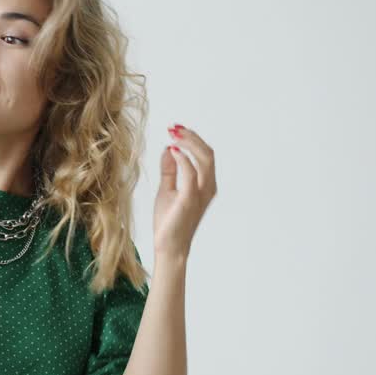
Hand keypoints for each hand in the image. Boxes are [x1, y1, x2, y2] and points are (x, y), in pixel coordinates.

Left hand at [153, 124, 216, 260]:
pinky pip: (191, 175)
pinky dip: (184, 159)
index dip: (193, 139)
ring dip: (189, 143)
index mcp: (205, 185)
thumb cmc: (169, 221)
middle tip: (173, 128)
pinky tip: (173, 150)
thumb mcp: (167, 189)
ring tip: (173, 135)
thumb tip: (168, 149)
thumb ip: (170, 170)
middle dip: (192, 137)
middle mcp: (207, 188)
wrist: (168, 246)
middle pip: (208, 154)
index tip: (176, 128)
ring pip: (205, 160)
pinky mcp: (189, 200)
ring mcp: (200, 195)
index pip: (205, 155)